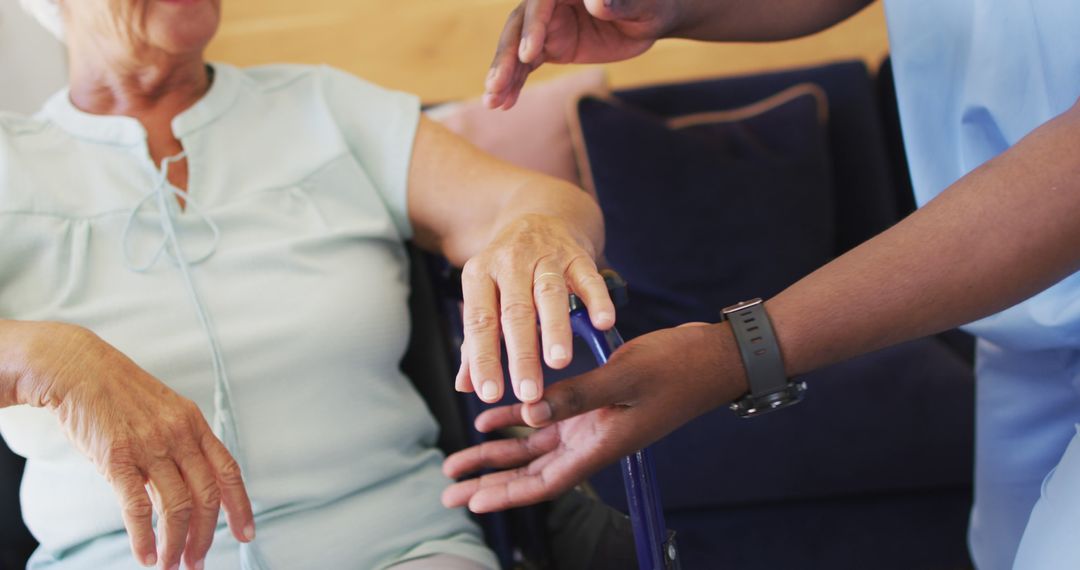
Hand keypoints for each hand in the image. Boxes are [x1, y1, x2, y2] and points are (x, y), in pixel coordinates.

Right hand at [23, 324, 253, 569]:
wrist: (78, 368)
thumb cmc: (118, 393)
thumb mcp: (163, 413)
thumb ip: (179, 447)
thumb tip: (186, 491)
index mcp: (194, 424)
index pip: (228, 471)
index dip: (240, 506)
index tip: (244, 533)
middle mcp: (178, 434)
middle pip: (206, 495)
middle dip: (205, 534)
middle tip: (198, 559)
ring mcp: (149, 445)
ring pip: (176, 506)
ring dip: (176, 542)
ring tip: (171, 563)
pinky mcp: (117, 457)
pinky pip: (137, 506)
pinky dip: (144, 537)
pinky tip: (145, 554)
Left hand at [442, 323, 746, 512]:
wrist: (713, 357)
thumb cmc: (678, 367)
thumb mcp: (625, 377)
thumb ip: (577, 395)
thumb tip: (529, 412)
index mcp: (602, 445)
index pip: (545, 482)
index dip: (507, 493)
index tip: (473, 501)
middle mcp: (592, 442)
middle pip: (530, 473)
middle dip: (488, 482)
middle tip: (449, 490)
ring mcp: (592, 425)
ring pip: (532, 449)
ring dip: (495, 454)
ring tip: (457, 463)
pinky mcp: (594, 406)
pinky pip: (547, 420)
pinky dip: (518, 419)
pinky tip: (491, 418)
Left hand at [456, 214, 614, 404]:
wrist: (538, 216)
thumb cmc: (508, 271)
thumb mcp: (485, 297)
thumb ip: (476, 342)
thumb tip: (465, 385)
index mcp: (480, 275)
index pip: (479, 322)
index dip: (483, 359)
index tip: (489, 394)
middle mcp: (510, 263)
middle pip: (515, 311)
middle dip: (522, 353)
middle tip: (528, 391)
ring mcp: (545, 256)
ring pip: (549, 294)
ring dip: (555, 328)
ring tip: (558, 362)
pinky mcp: (577, 254)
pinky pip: (588, 276)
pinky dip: (597, 299)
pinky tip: (604, 323)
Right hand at [485, 0, 678, 108]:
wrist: (651, 18)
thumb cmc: (651, 4)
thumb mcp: (642, 5)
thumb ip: (620, 2)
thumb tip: (597, 2)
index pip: (541, 3)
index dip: (533, 27)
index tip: (529, 55)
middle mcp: (549, 2)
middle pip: (519, 27)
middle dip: (506, 56)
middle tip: (495, 85)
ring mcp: (547, 25)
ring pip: (516, 48)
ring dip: (503, 75)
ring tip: (492, 102)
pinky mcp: (550, 46)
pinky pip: (525, 64)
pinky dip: (514, 83)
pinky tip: (503, 103)